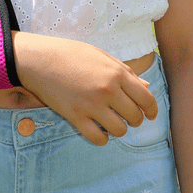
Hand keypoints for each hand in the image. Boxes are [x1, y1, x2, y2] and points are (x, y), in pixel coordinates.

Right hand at [12, 32, 157, 145]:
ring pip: (120, 130)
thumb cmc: (71, 54)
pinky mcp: (76, 117)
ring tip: (110, 120)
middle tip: (125, 114)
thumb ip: (125, 72)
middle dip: (134, 119)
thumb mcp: (101, 56)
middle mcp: (108, 90)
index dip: (152, 110)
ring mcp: (92, 105)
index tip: (149, 114)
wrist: (40, 59)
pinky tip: (98, 128)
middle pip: (135, 117)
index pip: (147, 99)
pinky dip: (102, 137)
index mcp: (117, 73)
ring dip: (117, 128)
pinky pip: (99, 138)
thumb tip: (146, 87)